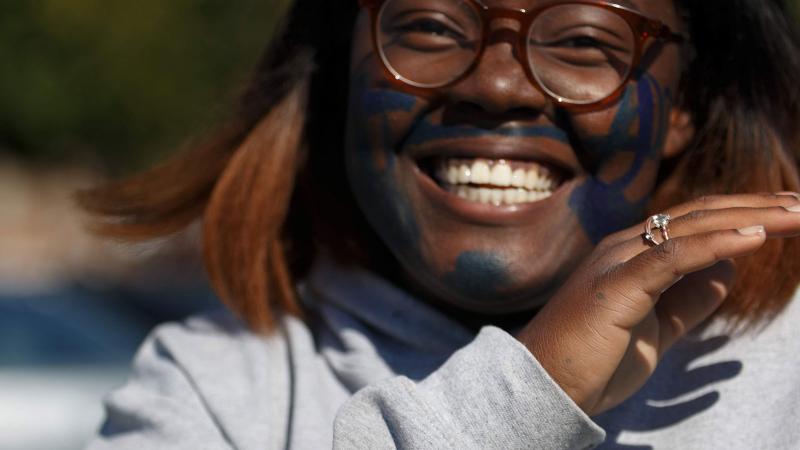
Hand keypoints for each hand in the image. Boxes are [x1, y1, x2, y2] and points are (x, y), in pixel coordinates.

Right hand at [516, 193, 799, 415]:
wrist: (545, 384)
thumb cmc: (594, 359)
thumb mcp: (658, 328)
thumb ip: (689, 298)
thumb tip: (730, 269)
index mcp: (630, 254)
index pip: (692, 222)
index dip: (740, 213)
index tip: (784, 215)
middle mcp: (623, 247)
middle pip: (698, 215)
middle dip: (754, 208)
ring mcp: (618, 262)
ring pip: (690, 227)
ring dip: (747, 218)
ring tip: (793, 216)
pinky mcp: (616, 286)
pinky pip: (673, 257)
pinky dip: (716, 244)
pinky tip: (754, 238)